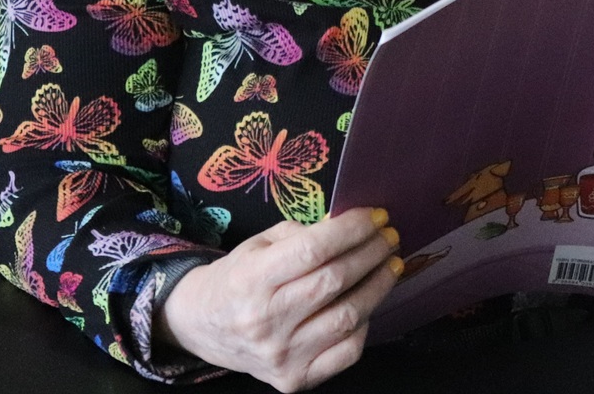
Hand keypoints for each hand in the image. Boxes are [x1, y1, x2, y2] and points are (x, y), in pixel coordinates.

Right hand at [155, 207, 400, 390]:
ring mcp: (281, 355)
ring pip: (347, 318)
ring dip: (378, 286)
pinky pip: (346, 353)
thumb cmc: (236, 278)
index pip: (313, 251)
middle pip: (335, 282)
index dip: (351, 230)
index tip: (376, 215)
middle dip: (371, 253)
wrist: (202, 327)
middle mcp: (265, 320)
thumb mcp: (258, 244)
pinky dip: (364, 325)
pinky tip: (368, 304)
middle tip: (390, 236)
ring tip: (391, 264)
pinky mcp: (294, 379)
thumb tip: (349, 224)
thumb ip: (302, 235)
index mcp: (251, 280)